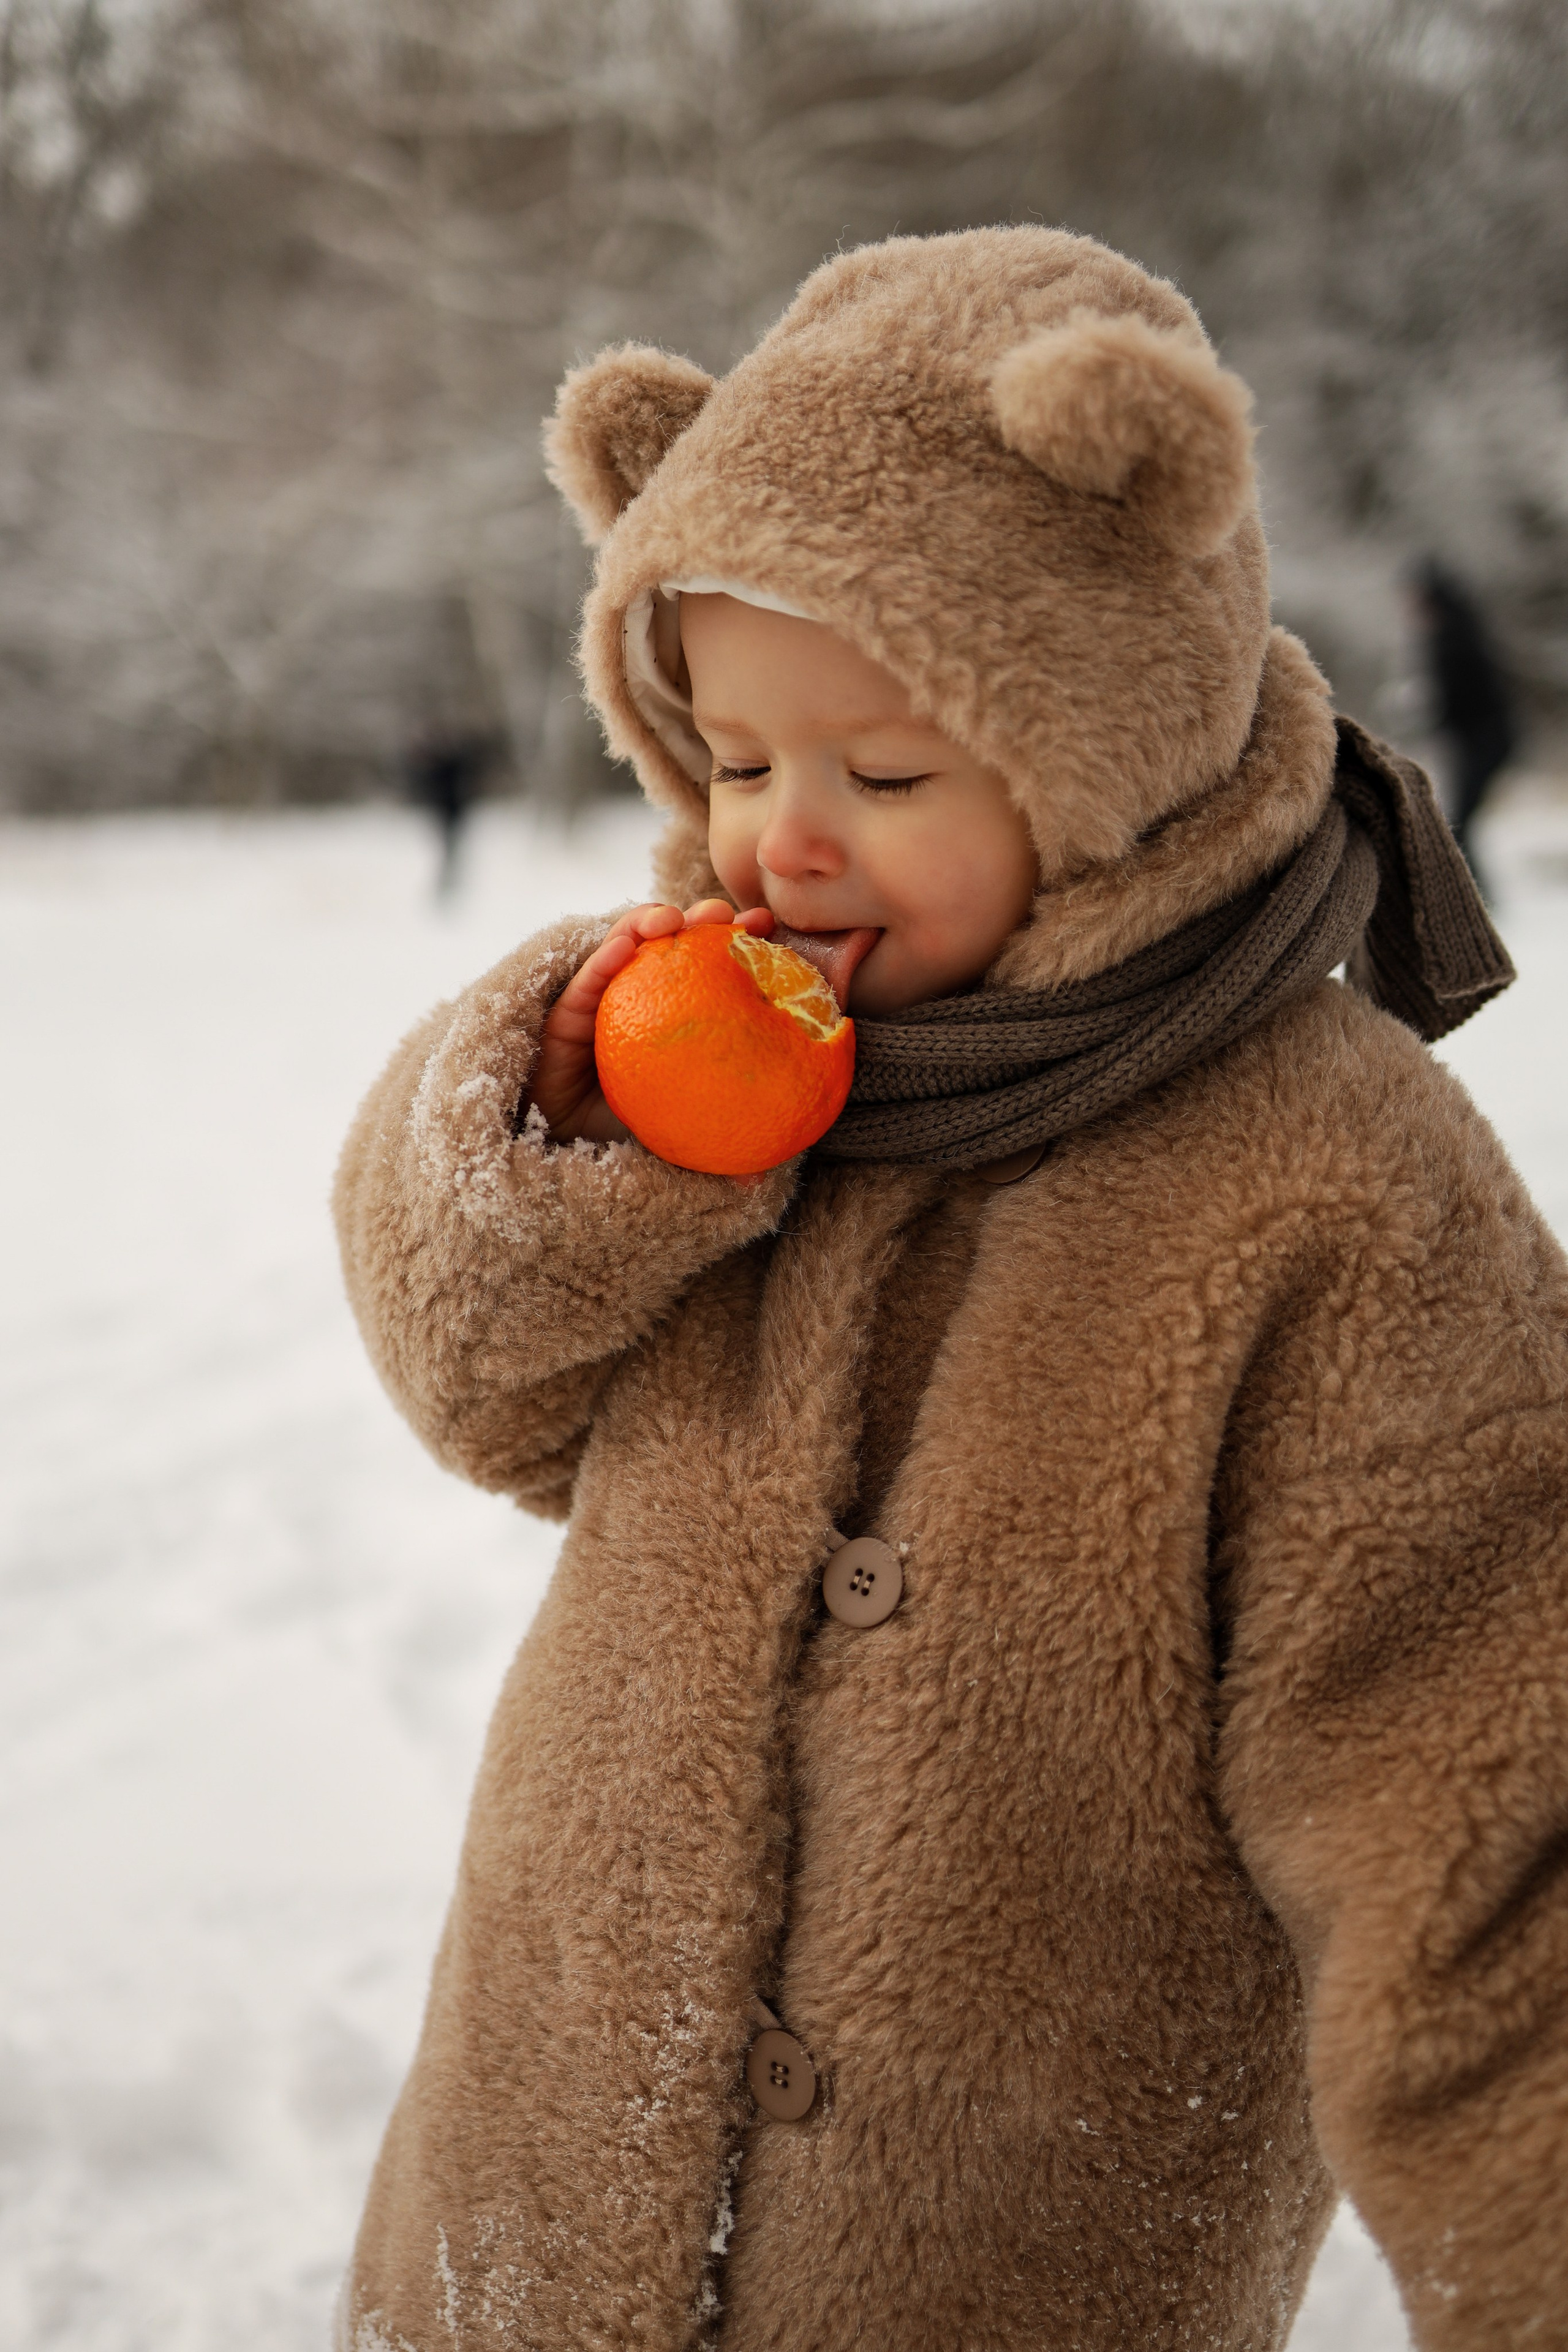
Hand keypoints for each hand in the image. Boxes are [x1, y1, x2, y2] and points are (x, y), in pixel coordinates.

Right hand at [525, 899, 773, 1143]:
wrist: (563, 1160)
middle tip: (730, 916)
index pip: (716, 972)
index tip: (769, 929)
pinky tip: (628, 942)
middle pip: (678, 947)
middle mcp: (643, 1001)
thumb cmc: (622, 1143)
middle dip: (705, 920)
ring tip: (676, 918)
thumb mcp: (678, 1142)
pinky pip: (587, 980)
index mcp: (679, 1020)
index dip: (744, 945)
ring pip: (629, 947)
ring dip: (653, 920)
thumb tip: (757, 1183)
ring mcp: (604, 1001)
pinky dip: (606, 955)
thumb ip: (713, 1153)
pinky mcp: (565, 1012)